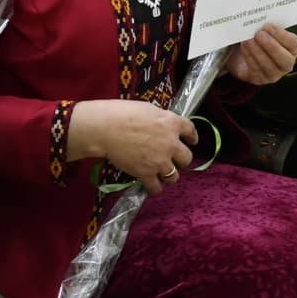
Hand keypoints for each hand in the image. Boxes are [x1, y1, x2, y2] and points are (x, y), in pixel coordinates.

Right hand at [70, 99, 195, 193]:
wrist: (105, 128)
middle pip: (187, 158)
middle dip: (181, 160)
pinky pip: (156, 188)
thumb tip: (162, 124)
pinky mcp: (146, 173)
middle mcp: (170, 143)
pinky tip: (151, 186)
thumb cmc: (122, 113)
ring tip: (162, 175)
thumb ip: (160, 119)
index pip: (191, 130)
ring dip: (169, 176)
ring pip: (174, 176)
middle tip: (173, 160)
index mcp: (171, 122)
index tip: (191, 141)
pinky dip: (154, 188)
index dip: (192, 137)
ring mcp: (160, 160)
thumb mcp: (148, 109)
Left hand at [224, 23, 296, 85]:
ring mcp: (274, 74)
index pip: (293, 44)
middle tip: (259, 34)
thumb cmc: (257, 36)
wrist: (240, 51)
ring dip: (258, 52)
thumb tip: (262, 14)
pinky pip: (256, 71)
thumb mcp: (264, 29)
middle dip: (272, 47)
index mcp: (292, 48)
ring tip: (248, 40)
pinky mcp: (260, 79)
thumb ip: (266, 24)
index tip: (268, 26)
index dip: (282, 35)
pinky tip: (244, 47)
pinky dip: (249, 58)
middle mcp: (286, 63)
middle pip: (285, 60)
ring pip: (270, 67)